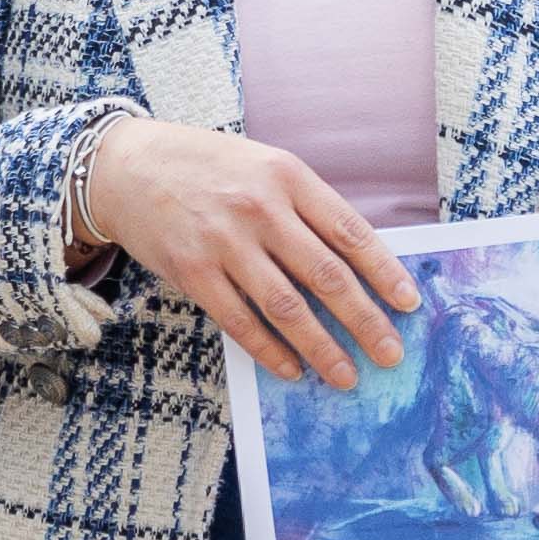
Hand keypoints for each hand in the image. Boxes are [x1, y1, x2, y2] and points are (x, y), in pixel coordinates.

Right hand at [75, 118, 415, 389]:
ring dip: (322, 348)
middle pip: (326, 276)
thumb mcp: (265, 167)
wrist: (129, 165)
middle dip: (365, 321)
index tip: (409, 304)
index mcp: (289, 177)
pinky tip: (293, 370)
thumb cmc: (209, 168)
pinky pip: (240, 321)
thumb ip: (307, 209)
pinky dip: (270, 350)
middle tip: (390, 355)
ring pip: (286, 307)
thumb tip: (358, 265)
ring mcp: (224, 241)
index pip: (350, 232)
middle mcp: (260, 208)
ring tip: (346, 375)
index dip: (385, 272)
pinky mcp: (192, 271)